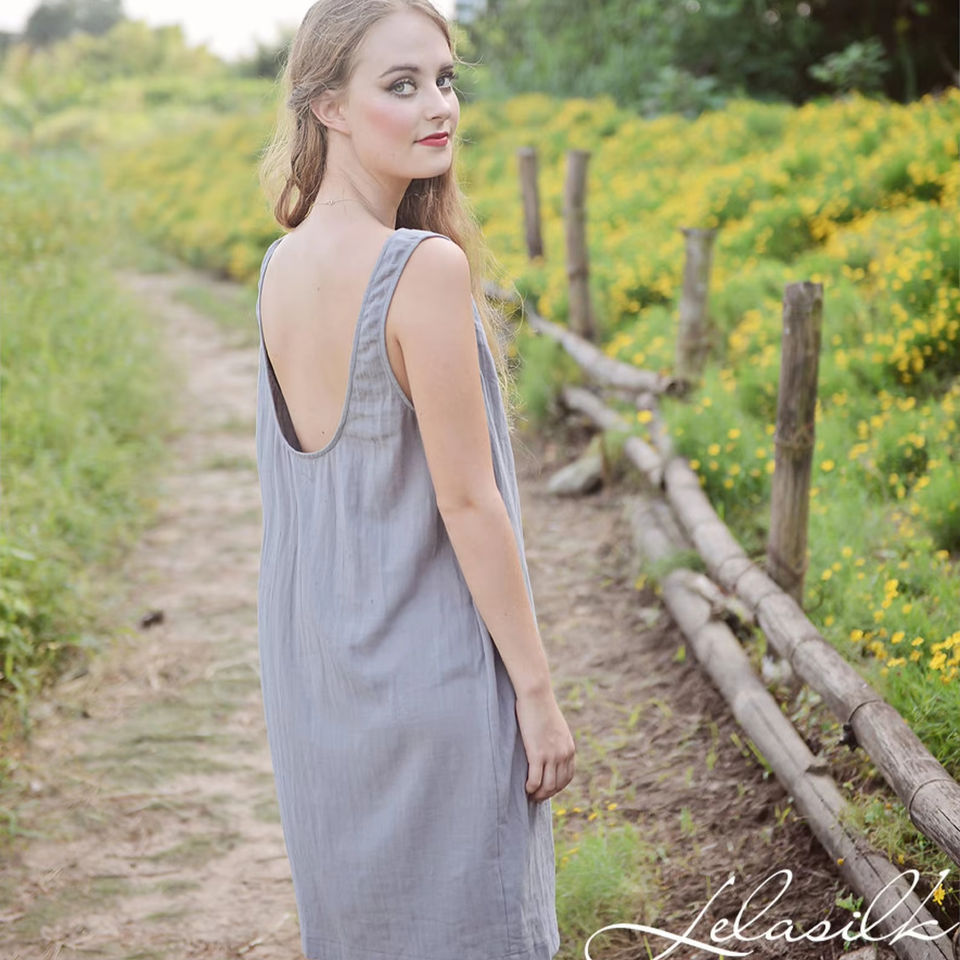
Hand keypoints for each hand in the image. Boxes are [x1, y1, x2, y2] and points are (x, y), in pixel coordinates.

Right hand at [514, 685, 575, 801]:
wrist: (537, 695)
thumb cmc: (541, 707)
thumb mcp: (555, 727)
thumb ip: (556, 740)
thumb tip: (549, 748)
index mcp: (569, 748)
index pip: (567, 777)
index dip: (557, 787)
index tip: (547, 790)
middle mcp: (563, 754)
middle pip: (558, 784)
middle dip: (547, 794)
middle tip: (536, 797)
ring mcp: (551, 755)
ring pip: (547, 786)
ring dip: (539, 794)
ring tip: (530, 795)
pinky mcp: (537, 753)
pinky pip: (535, 779)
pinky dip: (531, 787)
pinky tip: (525, 788)